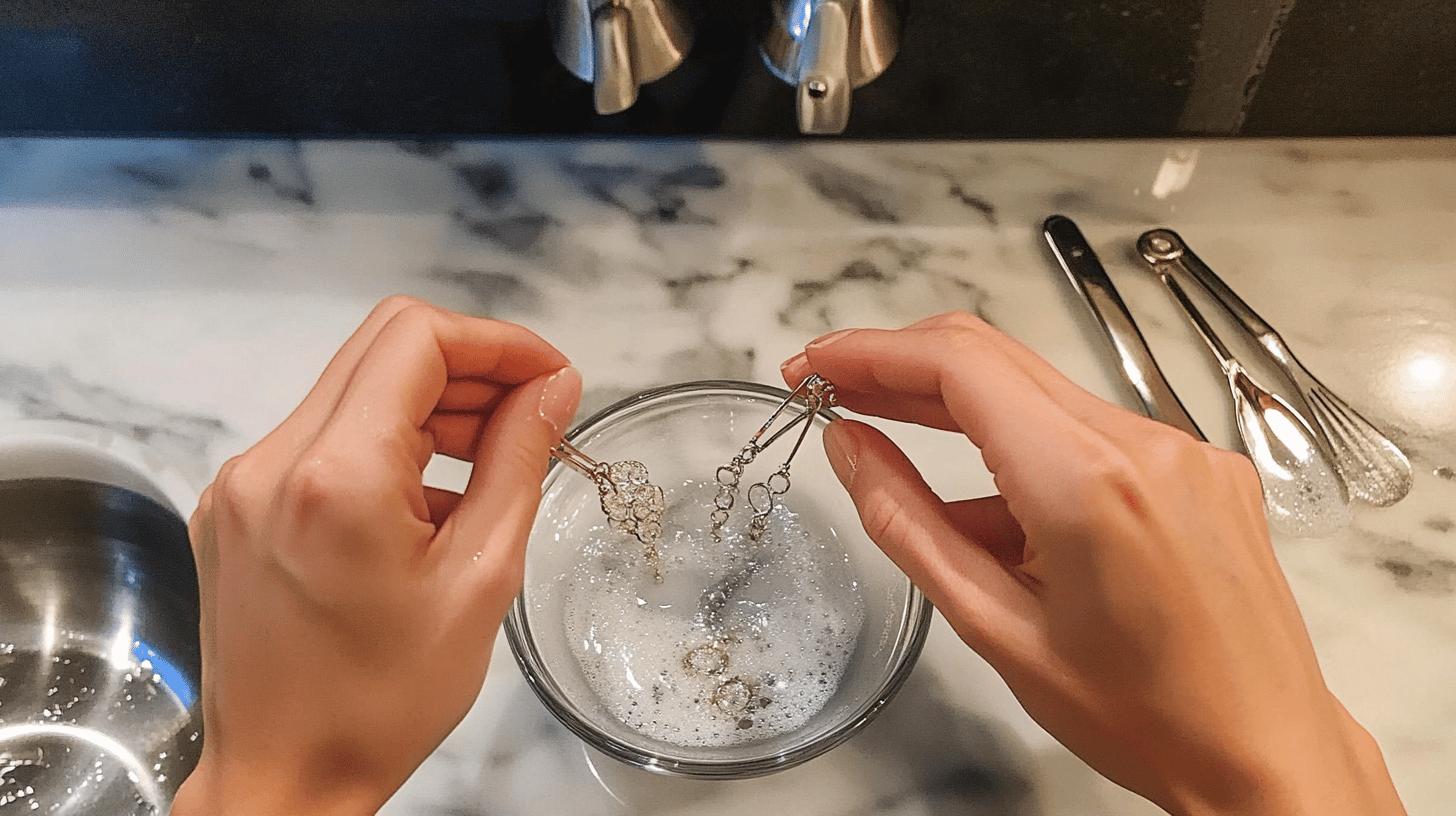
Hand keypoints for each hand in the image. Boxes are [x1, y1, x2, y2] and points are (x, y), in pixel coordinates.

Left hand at [173, 297, 580, 815]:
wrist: (284, 777)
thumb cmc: (384, 700)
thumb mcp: (480, 577)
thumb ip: (518, 462)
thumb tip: (554, 386)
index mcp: (335, 477)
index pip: (417, 339)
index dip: (498, 343)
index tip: (549, 379)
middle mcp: (271, 461)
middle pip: (382, 349)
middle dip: (469, 367)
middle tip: (531, 415)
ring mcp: (241, 482)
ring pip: (351, 388)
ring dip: (428, 405)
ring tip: (489, 462)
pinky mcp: (233, 505)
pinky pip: (319, 437)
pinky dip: (383, 443)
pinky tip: (427, 498)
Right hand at [782, 313, 1403, 815]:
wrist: (1265, 753)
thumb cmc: (1139, 715)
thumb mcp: (994, 626)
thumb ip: (908, 524)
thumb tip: (849, 446)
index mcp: (1088, 482)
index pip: (960, 366)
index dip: (870, 352)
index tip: (813, 366)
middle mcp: (1144, 442)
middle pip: (995, 358)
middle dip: (901, 365)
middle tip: (831, 388)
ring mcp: (1182, 448)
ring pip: (1039, 391)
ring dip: (958, 407)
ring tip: (888, 439)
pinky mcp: (1199, 466)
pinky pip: (1089, 429)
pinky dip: (1022, 447)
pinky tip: (986, 504)